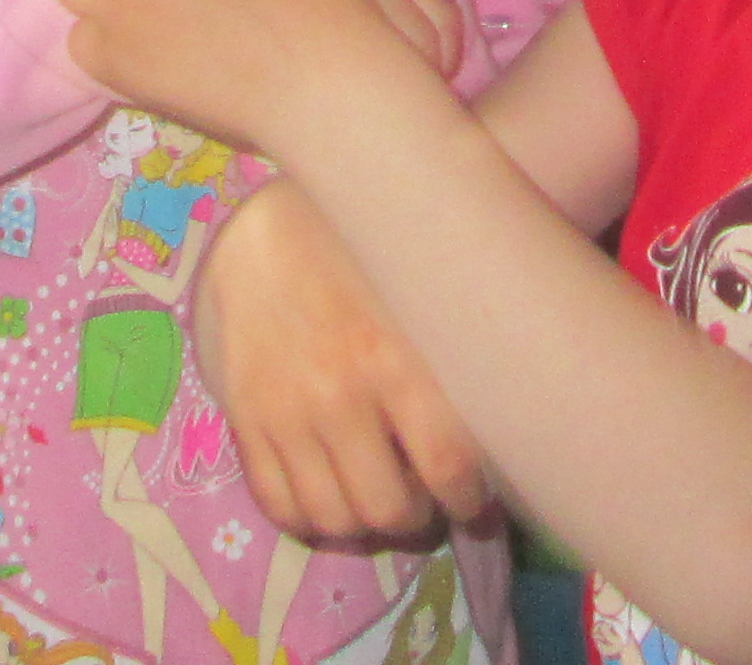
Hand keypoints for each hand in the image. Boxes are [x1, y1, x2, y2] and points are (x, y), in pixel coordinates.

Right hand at [195, 180, 495, 545]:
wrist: (266, 228)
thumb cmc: (362, 255)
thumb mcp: (421, 293)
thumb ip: (456, 355)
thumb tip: (505, 417)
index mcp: (397, 356)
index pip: (447, 466)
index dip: (467, 499)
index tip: (472, 498)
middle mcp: (340, 393)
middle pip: (387, 508)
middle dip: (414, 516)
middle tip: (422, 498)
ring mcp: (287, 410)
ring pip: (332, 518)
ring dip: (362, 524)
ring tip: (375, 498)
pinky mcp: (246, 417)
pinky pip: (277, 504)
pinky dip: (306, 519)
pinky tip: (327, 495)